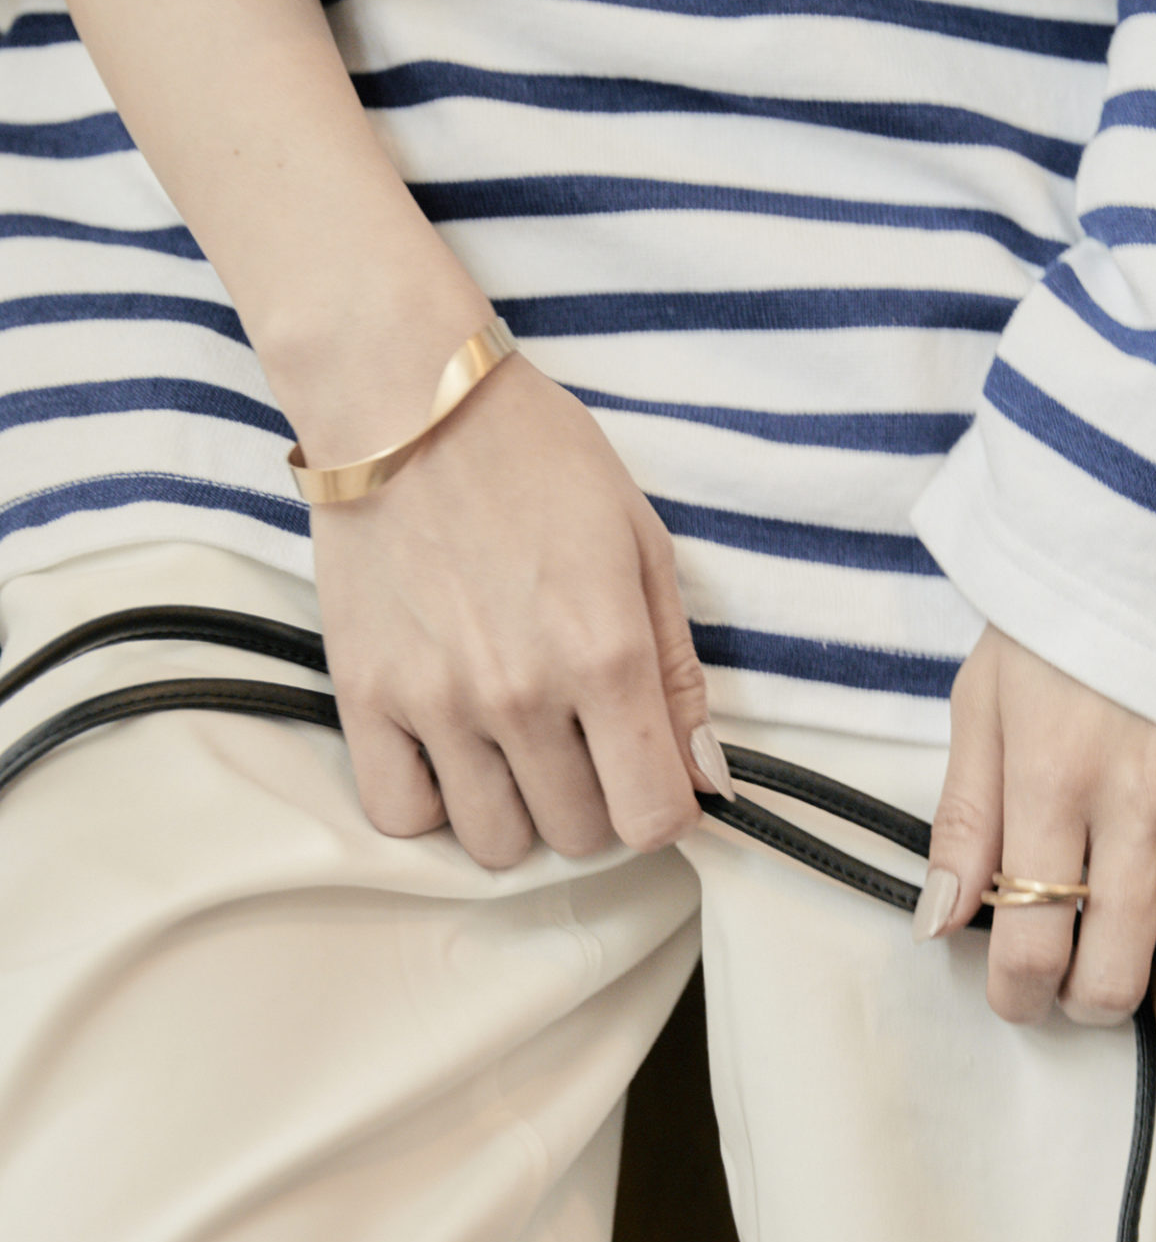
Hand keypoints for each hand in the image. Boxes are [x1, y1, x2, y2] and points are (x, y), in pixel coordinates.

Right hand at [310, 356, 721, 868]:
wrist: (407, 398)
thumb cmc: (537, 460)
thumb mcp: (643, 549)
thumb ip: (679, 676)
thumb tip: (705, 779)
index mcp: (605, 656)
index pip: (653, 817)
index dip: (665, 808)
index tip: (653, 775)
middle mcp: (522, 694)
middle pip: (579, 835)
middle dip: (594, 800)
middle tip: (580, 739)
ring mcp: (436, 702)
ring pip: (495, 843)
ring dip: (517, 810)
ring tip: (516, 749)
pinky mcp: (364, 696)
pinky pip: (401, 815)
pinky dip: (432, 804)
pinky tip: (451, 758)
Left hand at [916, 630, 1155, 1031]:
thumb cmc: (1071, 612)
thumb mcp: (987, 695)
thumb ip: (965, 817)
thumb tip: (939, 923)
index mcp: (1056, 779)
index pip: (1032, 946)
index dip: (1018, 997)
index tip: (1016, 993)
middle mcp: (1145, 802)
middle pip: (1121, 972)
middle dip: (1089, 1009)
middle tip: (1078, 996)